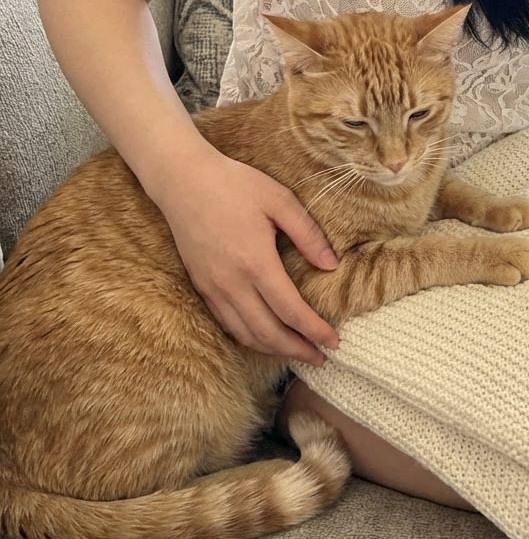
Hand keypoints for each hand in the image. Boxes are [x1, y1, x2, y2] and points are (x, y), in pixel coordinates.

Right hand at [152, 148, 340, 365]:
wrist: (184, 179)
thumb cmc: (236, 184)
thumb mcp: (280, 199)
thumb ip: (308, 234)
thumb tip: (332, 265)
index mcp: (255, 261)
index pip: (290, 310)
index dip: (314, 330)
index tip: (334, 341)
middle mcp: (231, 282)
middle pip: (267, 332)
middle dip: (296, 350)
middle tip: (321, 358)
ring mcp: (212, 286)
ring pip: (244, 333)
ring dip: (272, 348)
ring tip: (297, 352)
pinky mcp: (200, 285)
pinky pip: (227, 322)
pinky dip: (248, 336)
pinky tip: (264, 336)